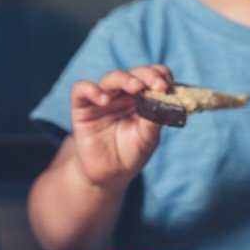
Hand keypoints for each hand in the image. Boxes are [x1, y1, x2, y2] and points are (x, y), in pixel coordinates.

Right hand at [69, 65, 173, 187]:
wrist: (109, 175)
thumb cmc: (131, 154)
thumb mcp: (148, 139)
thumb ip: (154, 119)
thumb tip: (165, 101)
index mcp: (142, 98)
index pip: (153, 77)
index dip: (161, 75)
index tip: (169, 86)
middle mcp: (123, 95)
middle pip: (135, 74)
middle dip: (147, 76)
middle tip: (158, 86)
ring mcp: (102, 99)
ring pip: (111, 78)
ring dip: (125, 79)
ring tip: (136, 88)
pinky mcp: (82, 107)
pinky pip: (81, 90)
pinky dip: (91, 90)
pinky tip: (103, 100)